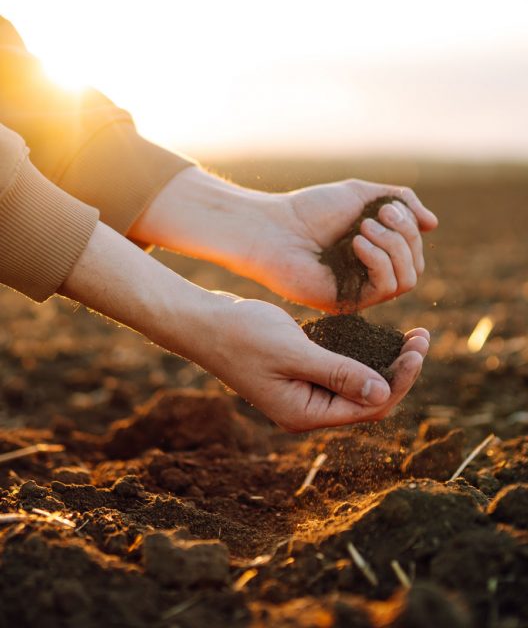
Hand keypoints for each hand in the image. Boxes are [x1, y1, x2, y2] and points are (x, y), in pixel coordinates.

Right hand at [60, 223, 428, 432]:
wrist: (202, 323)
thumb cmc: (242, 335)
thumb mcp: (294, 352)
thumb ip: (338, 373)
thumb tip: (383, 392)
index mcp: (305, 413)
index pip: (368, 407)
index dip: (399, 381)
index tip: (418, 349)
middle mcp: (307, 408)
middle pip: (367, 398)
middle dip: (398, 371)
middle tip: (421, 337)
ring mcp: (302, 391)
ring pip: (356, 383)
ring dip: (383, 362)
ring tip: (410, 336)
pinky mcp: (299, 373)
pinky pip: (339, 370)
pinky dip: (361, 355)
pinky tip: (377, 336)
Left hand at [249, 179, 437, 311]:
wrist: (274, 227)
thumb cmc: (311, 210)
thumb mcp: (362, 195)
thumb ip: (401, 202)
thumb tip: (433, 224)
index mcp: (375, 252)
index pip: (414, 250)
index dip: (410, 228)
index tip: (386, 207)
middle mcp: (370, 275)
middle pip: (416, 265)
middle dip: (404, 235)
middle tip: (377, 216)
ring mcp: (360, 291)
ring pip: (408, 279)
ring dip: (393, 247)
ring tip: (363, 228)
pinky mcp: (348, 302)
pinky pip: (386, 289)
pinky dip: (379, 261)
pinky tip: (357, 243)